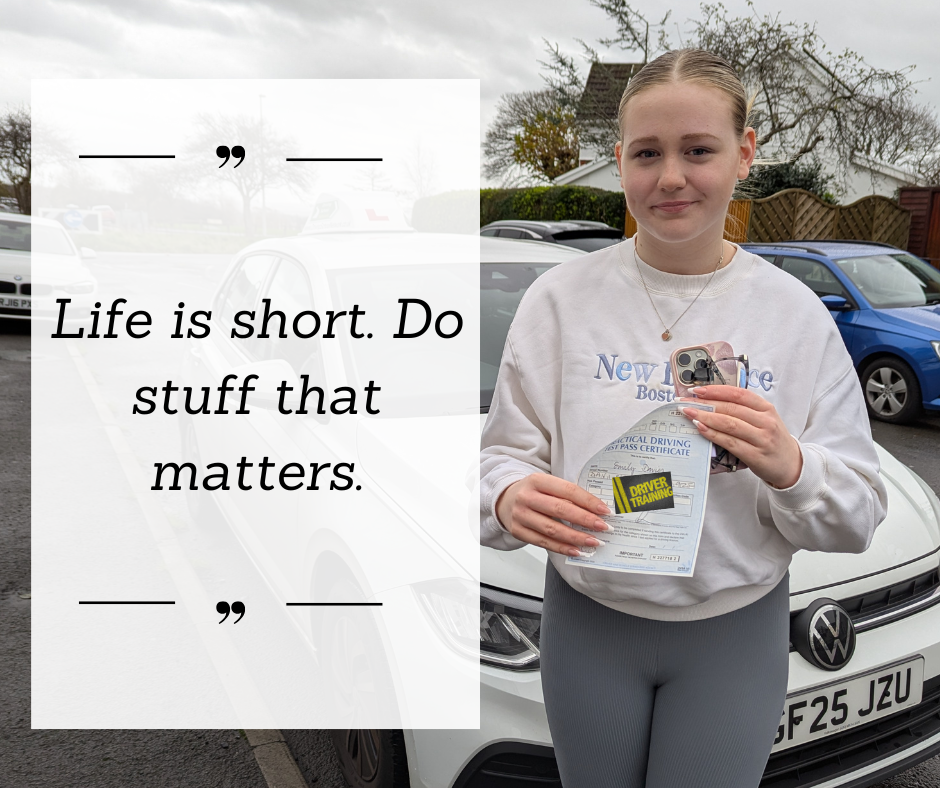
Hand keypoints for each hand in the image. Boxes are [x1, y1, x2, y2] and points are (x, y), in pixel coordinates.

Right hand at [495, 474, 611, 556]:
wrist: (504, 501)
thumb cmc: (532, 493)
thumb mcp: (546, 485)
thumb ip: (566, 495)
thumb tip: (596, 510)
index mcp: (537, 480)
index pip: (567, 490)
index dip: (588, 501)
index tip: (605, 511)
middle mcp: (526, 497)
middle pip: (560, 509)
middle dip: (586, 520)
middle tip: (604, 527)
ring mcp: (521, 515)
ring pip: (552, 529)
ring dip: (576, 537)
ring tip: (594, 542)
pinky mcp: (518, 531)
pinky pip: (543, 542)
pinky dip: (562, 548)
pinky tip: (576, 550)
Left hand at [679, 385, 802, 488]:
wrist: (791, 464)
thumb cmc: (772, 439)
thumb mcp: (764, 419)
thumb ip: (744, 410)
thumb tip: (712, 400)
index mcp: (767, 408)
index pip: (739, 394)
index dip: (716, 390)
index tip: (697, 390)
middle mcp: (766, 422)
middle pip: (731, 408)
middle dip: (705, 403)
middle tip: (686, 402)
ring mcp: (761, 439)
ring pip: (729, 424)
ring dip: (705, 417)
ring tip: (689, 413)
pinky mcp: (755, 455)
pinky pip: (730, 442)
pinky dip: (713, 434)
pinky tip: (700, 428)